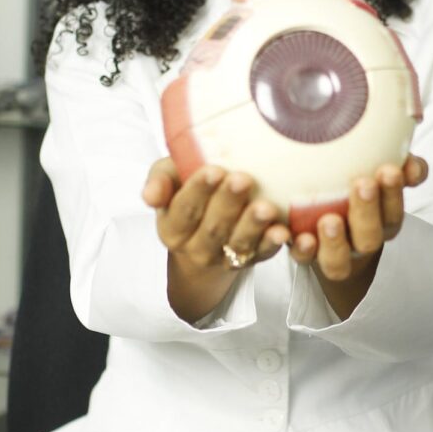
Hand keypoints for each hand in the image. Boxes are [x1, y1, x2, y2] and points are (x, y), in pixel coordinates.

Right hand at [143, 158, 290, 271]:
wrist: (200, 236)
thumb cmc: (186, 194)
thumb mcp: (168, 180)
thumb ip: (159, 181)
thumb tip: (149, 195)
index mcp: (172, 227)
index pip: (184, 209)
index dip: (198, 190)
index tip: (213, 170)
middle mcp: (196, 247)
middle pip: (213, 227)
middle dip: (228, 203)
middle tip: (243, 179)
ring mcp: (224, 257)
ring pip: (238, 244)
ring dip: (253, 226)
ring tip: (265, 207)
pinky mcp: (250, 260)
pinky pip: (262, 255)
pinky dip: (272, 244)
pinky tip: (283, 232)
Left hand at [290, 154, 428, 282]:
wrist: (325, 236)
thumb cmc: (349, 187)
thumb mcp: (371, 167)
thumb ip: (390, 158)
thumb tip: (408, 149)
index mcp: (382, 217)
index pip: (394, 208)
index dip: (395, 192)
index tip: (390, 169)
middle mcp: (361, 238)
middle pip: (371, 235)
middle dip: (368, 210)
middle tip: (363, 184)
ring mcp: (334, 253)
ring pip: (340, 258)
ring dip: (337, 240)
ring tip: (329, 220)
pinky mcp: (306, 257)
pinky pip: (304, 261)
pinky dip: (303, 251)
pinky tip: (300, 238)